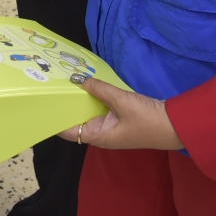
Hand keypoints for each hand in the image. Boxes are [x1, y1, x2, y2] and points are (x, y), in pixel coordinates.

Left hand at [61, 76, 183, 151]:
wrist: (176, 125)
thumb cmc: (147, 119)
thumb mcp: (121, 100)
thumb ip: (99, 89)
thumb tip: (77, 79)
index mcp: (98, 136)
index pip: (67, 131)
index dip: (53, 120)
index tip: (40, 105)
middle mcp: (101, 134)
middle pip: (76, 120)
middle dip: (64, 105)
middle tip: (49, 86)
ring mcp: (110, 127)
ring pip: (87, 113)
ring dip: (79, 100)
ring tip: (63, 82)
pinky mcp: (118, 119)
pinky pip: (99, 109)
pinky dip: (92, 98)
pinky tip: (86, 85)